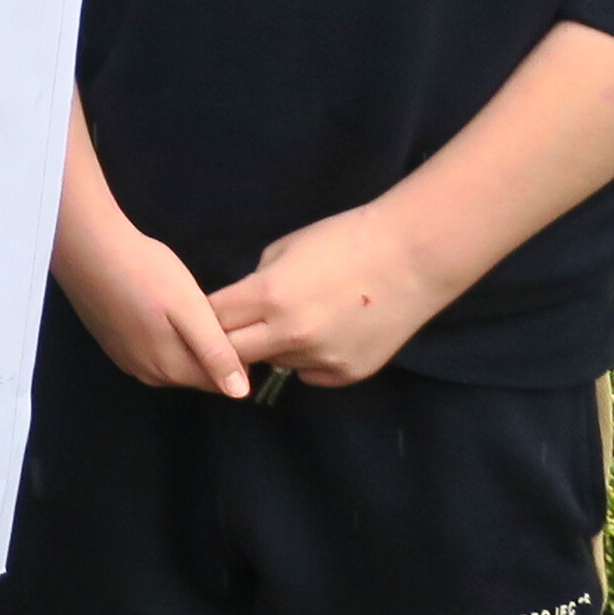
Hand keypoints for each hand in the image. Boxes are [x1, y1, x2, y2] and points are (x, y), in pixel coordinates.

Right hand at [50, 92, 244, 396]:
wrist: (87, 247)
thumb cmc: (145, 272)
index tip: (243, 327)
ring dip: (188, 345)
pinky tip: (162, 311)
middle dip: (213, 353)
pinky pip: (151, 351)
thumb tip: (240, 394)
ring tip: (191, 311)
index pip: (221, 381)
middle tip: (217, 314)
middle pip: (196, 373)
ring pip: (174, 362)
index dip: (239, 357)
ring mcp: (126, 359)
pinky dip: (164, 338)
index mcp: (170, 368)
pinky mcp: (113, 343)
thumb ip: (215, 352)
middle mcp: (148, 373)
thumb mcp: (189, 309)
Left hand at [214, 202, 452, 389]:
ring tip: (295, 319)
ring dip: (271, 347)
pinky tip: (326, 332)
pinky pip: (309, 373)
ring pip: (273, 363)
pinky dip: (306, 359)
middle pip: (231, 354)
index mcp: (267, 295)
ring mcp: (321, 358)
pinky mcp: (347, 374)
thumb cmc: (344, 240)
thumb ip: (255, 284)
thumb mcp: (283, 250)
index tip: (201, 313)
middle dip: (225, 341)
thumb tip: (239, 308)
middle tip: (233, 328)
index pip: (210, 320)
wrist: (412, 258)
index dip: (203, 316)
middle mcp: (291, 334)